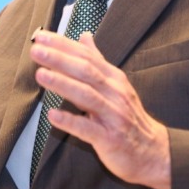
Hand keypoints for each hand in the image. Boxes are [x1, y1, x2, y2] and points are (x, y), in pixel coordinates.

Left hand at [30, 30, 171, 188]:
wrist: (152, 152)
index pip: (86, 56)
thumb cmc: (128, 117)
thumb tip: (84, 35)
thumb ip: (97, 60)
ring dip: (62, 84)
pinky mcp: (109, 138)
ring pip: (86, 96)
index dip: (63, 46)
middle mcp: (114, 93)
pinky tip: (53, 115)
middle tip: (36, 50)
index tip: (41, 37)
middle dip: (60, 59)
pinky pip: (88, 129)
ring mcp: (113, 115)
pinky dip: (70, 121)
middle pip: (86, 71)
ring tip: (41, 74)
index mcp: (113, 78)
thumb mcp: (116, 84)